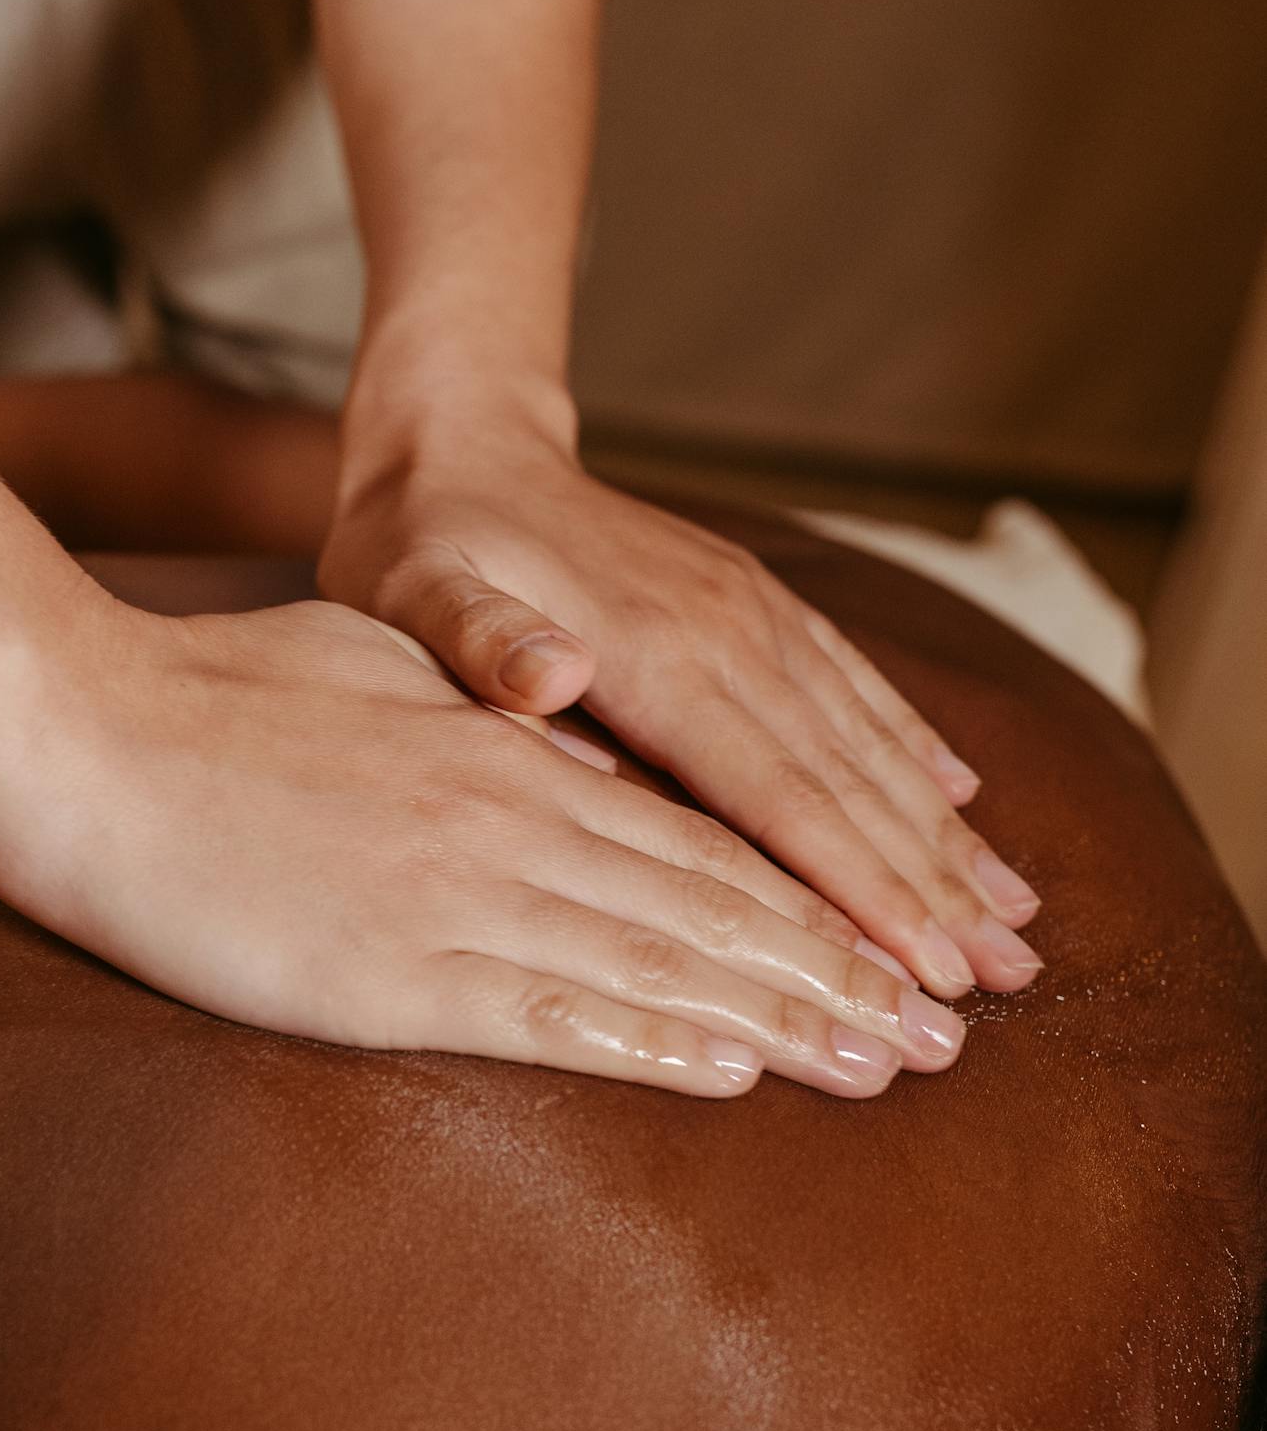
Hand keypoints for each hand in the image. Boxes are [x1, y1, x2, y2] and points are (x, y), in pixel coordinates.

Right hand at [0, 590, 968, 1101]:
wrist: (82, 735)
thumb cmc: (217, 693)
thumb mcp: (378, 670)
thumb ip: (485, 718)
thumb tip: (560, 740)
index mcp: (512, 752)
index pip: (697, 836)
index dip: (807, 896)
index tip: (891, 945)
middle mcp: (514, 819)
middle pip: (712, 904)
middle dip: (838, 971)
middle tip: (946, 1033)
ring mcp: (458, 896)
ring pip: (661, 961)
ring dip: (783, 1018)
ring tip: (886, 1065)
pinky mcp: (391, 973)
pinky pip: (551, 1012)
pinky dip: (655, 1042)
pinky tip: (734, 1071)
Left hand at [319, 422, 1042, 1002]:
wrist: (460, 445)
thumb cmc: (423, 544)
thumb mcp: (416, 590)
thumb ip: (478, 639)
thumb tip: (549, 671)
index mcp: (656, 658)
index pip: (780, 798)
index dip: (857, 890)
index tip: (921, 971)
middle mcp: (728, 636)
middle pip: (850, 785)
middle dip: (935, 891)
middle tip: (1007, 985)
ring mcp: (750, 615)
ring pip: (870, 744)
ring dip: (946, 836)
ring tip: (1014, 922)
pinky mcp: (752, 603)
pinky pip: (853, 687)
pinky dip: (913, 750)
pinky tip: (959, 800)